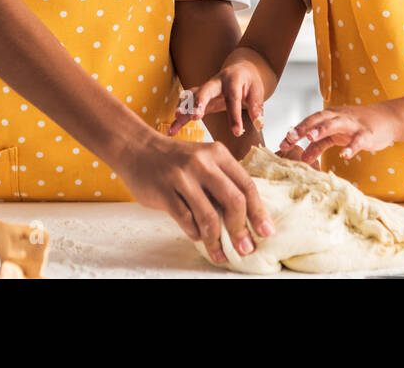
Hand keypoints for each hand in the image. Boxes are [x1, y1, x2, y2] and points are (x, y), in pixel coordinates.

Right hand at [114, 134, 274, 263]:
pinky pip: (186, 220)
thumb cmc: (174, 159)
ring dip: (217, 240)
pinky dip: (195, 233)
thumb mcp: (204, 159)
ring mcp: (182, 177)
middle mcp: (203, 163)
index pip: (247, 185)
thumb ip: (222, 180)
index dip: (259, 211)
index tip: (266, 232)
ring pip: (209, 216)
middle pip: (233, 201)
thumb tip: (247, 216)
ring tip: (221, 254)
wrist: (136, 148)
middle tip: (246, 249)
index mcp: (218, 154)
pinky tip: (199, 238)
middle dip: (242, 230)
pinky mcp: (164, 191)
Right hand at [167, 60, 265, 138]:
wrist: (241, 70)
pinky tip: (171, 130)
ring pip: (192, 95)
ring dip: (184, 107)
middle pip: (206, 91)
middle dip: (199, 102)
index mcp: (233, 80)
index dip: (235, 116)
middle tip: (195, 115)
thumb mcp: (257, 91)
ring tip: (177, 118)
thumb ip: (257, 107)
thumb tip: (259, 123)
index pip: (233, 99)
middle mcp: (216, 82)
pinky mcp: (199, 98)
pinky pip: (186, 106)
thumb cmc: (249, 82)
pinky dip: (179, 118)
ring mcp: (205, 89)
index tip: (237, 132)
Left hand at [276, 104, 397, 166]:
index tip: (282, 143)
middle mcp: (339, 116)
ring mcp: (353, 124)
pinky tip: (344, 155)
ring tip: (310, 137)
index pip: (309, 121)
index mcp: (330, 116)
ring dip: (322, 129)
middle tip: (291, 137)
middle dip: (304, 127)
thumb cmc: (358, 126)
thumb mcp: (336, 135)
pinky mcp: (367, 133)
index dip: (296, 131)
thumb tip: (303, 157)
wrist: (388, 119)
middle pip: (319, 118)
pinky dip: (351, 147)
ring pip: (336, 123)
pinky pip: (358, 140)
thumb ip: (319, 144)